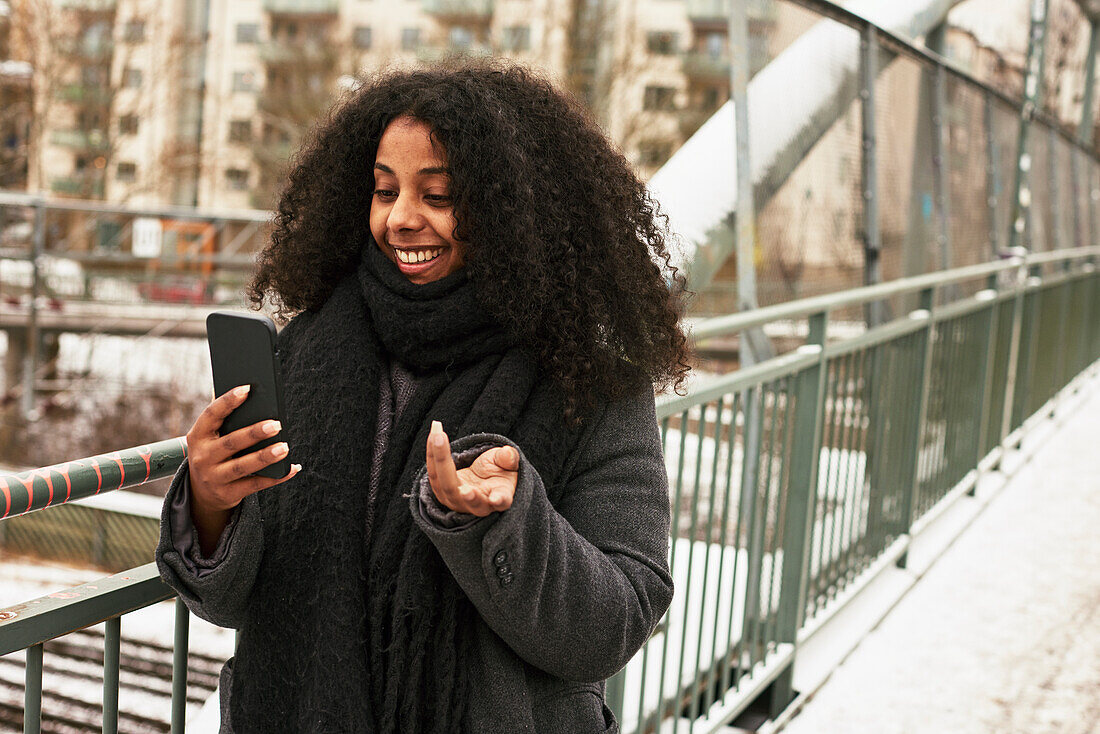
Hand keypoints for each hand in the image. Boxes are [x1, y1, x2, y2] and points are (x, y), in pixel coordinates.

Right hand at [186, 385, 300, 551]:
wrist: (202, 492)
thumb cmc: (214, 453)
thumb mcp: (209, 436)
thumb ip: (223, 416)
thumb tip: (245, 389)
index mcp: (198, 436)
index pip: (211, 415)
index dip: (227, 401)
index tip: (247, 388)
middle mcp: (202, 457)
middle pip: (231, 443)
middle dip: (254, 433)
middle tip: (277, 424)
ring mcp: (214, 478)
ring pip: (242, 467)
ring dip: (265, 457)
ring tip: (285, 447)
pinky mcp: (228, 494)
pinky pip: (255, 485)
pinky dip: (276, 477)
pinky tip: (292, 468)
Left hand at [425, 421, 517, 516]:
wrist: (486, 482)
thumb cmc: (501, 473)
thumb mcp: (509, 464)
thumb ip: (509, 459)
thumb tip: (508, 453)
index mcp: (500, 497)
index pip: (501, 501)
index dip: (499, 500)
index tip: (495, 498)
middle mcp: (476, 505)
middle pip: (460, 493)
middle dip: (448, 469)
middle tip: (441, 441)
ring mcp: (457, 502)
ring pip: (443, 483)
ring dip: (437, 455)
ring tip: (437, 432)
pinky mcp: (443, 493)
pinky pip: (434, 474)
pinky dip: (432, 452)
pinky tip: (435, 432)